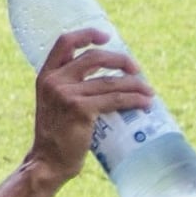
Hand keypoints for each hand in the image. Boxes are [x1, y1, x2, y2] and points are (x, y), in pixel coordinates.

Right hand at [25, 28, 155, 186]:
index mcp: (46, 76)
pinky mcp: (80, 109)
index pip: (65, 42)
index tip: (107, 37)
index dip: (88, 35)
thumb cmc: (57, 135)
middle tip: (136, 70)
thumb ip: (70, 87)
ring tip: (149, 92)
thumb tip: (106, 77)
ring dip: (135, 85)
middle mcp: (54, 81)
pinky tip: (145, 104)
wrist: (48, 161)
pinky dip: (134, 100)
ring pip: (110, 81)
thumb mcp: (55, 103)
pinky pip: (115, 99)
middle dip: (121, 61)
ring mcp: (66, 95)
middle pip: (94, 57)